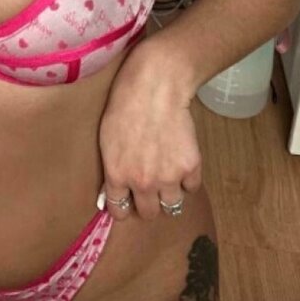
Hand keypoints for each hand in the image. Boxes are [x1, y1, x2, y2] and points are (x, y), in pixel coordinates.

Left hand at [97, 57, 202, 221]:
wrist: (155, 87)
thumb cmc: (125, 104)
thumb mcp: (107, 138)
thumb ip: (112, 168)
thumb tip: (113, 190)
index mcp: (117, 175)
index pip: (119, 210)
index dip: (123, 207)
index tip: (127, 202)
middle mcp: (142, 183)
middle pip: (149, 213)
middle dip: (148, 203)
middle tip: (150, 187)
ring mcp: (168, 178)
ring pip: (173, 206)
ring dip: (170, 193)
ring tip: (168, 174)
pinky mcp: (190, 167)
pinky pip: (192, 187)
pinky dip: (188, 178)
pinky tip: (181, 160)